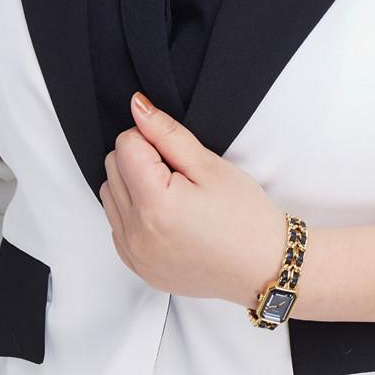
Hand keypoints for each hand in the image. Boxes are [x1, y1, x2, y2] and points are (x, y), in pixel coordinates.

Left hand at [100, 91, 287, 306]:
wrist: (263, 268)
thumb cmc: (246, 219)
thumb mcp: (210, 166)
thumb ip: (167, 133)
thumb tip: (137, 107)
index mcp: (155, 205)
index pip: (125, 145)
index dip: (152, 140)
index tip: (179, 156)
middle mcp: (136, 234)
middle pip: (112, 168)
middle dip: (140, 160)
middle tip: (180, 175)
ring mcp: (135, 255)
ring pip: (110, 195)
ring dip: (133, 186)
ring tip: (173, 195)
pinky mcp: (138, 267)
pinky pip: (117, 225)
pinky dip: (135, 213)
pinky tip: (167, 217)